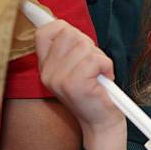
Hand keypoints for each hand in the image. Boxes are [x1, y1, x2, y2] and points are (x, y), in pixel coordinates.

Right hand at [35, 20, 125, 149]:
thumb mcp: (76, 70)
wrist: (101, 124)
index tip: (76, 37)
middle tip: (94, 65)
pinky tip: (104, 79)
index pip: (44, 33)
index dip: (61, 26)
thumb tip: (67, 26)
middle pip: (69, 34)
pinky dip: (106, 66)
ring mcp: (60, 79)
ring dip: (99, 58)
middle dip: (88, 45)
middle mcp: (48, 73)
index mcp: (46, 67)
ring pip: (84, 46)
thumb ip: (71, 50)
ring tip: (99, 74)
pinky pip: (95, 60)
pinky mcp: (75, 84)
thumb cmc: (94, 94)